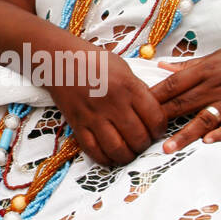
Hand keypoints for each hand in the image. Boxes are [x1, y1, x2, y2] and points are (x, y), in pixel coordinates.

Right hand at [48, 51, 168, 166]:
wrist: (60, 60)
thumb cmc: (95, 62)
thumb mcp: (124, 69)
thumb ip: (139, 90)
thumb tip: (152, 111)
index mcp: (129, 87)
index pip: (156, 118)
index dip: (160, 130)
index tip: (156, 131)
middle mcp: (113, 103)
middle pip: (138, 138)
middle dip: (144, 145)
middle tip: (142, 143)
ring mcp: (94, 115)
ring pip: (118, 149)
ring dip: (127, 156)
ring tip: (128, 152)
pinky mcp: (77, 124)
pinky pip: (94, 150)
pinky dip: (105, 159)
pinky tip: (110, 156)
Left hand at [150, 44, 220, 151]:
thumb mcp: (218, 55)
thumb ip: (189, 66)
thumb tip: (161, 66)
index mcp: (208, 68)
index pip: (174, 83)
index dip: (154, 95)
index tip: (135, 106)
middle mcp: (218, 85)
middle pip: (184, 102)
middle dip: (161, 117)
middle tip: (142, 132)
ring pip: (204, 117)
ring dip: (184, 133)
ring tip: (167, 148)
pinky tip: (207, 142)